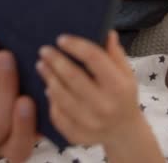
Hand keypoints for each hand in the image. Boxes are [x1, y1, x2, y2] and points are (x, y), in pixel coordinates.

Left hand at [35, 31, 142, 146]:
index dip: (76, 46)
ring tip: (41, 65)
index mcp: (118, 86)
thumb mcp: (126, 73)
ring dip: (49, 78)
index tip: (61, 38)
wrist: (124, 131)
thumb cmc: (123, 95)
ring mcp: (90, 123)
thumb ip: (115, 54)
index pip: (94, 59)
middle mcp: (104, 105)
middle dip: (55, 61)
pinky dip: (51, 100)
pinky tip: (48, 88)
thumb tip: (107, 32)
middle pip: (73, 77)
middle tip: (44, 50)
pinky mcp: (77, 135)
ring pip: (61, 96)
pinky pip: (57, 115)